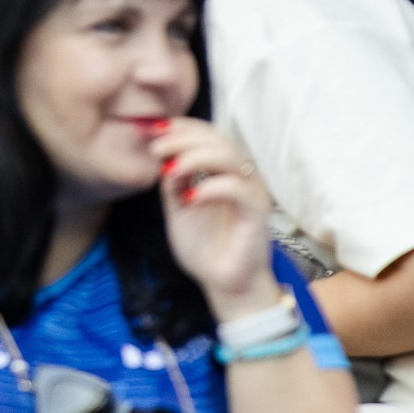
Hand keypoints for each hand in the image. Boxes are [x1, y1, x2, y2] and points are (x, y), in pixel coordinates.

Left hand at [150, 118, 278, 314]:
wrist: (223, 284)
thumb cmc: (205, 247)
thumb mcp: (177, 208)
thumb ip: (172, 182)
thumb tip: (161, 155)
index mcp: (224, 171)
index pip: (208, 135)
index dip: (183, 128)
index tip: (155, 130)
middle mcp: (242, 176)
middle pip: (219, 140)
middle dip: (185, 139)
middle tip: (156, 148)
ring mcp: (252, 192)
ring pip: (231, 157)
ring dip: (197, 157)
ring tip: (171, 170)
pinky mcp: (258, 213)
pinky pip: (240, 189)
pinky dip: (213, 187)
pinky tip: (191, 198)